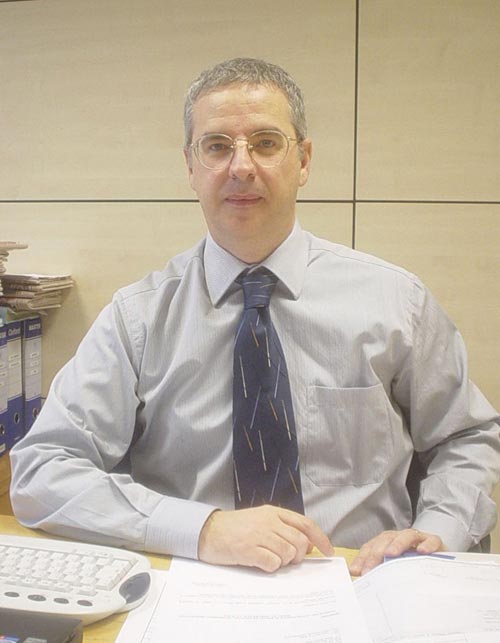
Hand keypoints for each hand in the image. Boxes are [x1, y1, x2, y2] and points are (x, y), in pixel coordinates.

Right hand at [198, 505, 334, 572]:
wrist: (208, 531)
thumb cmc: (235, 528)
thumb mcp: (260, 520)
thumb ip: (281, 528)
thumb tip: (305, 545)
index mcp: (273, 512)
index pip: (305, 524)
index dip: (320, 538)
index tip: (328, 551)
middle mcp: (269, 521)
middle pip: (299, 541)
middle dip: (299, 555)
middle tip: (289, 560)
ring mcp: (259, 535)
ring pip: (288, 553)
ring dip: (284, 562)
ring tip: (271, 560)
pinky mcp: (249, 549)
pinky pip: (272, 563)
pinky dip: (271, 567)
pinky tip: (261, 563)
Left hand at [349, 528, 444, 576]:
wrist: (437, 554)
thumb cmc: (412, 562)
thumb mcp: (394, 567)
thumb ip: (380, 571)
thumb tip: (361, 580)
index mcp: (387, 542)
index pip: (371, 547)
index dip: (362, 558)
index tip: (355, 571)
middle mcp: (400, 537)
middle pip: (385, 540)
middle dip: (376, 554)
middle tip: (370, 569)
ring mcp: (418, 538)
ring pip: (406, 536)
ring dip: (397, 544)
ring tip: (390, 554)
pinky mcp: (435, 542)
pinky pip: (431, 540)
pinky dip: (427, 544)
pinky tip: (422, 551)